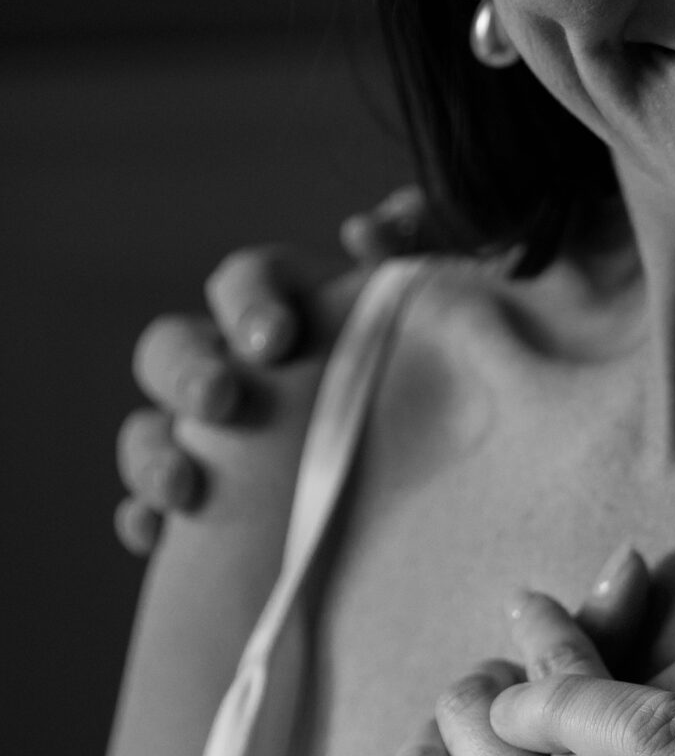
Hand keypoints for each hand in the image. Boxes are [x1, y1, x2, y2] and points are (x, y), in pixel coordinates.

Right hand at [114, 188, 429, 553]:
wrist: (447, 480)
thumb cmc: (436, 378)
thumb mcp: (441, 316)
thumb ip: (420, 253)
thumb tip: (384, 220)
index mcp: (284, 313)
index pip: (245, 282)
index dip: (250, 301)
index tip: (279, 340)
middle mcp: (231, 367)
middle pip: (171, 348)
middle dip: (189, 372)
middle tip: (222, 402)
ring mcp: (205, 438)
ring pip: (147, 430)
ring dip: (153, 452)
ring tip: (183, 489)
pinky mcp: (201, 510)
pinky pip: (148, 511)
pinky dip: (145, 519)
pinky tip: (156, 534)